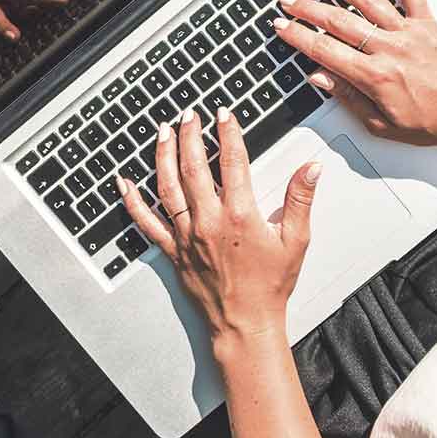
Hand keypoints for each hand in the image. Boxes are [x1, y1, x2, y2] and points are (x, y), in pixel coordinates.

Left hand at [119, 105, 322, 343]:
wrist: (245, 323)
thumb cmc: (270, 286)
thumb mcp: (296, 240)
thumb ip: (301, 199)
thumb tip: (311, 168)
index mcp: (241, 215)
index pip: (232, 161)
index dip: (228, 132)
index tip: (224, 114)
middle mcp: (210, 221)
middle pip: (194, 167)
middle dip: (190, 135)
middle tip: (189, 115)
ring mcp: (187, 235)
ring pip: (168, 186)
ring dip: (163, 155)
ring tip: (164, 132)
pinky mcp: (174, 250)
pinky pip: (147, 222)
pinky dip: (133, 201)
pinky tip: (125, 183)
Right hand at [270, 0, 436, 158]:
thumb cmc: (436, 123)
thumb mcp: (383, 124)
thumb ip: (348, 99)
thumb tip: (321, 79)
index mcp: (374, 76)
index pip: (324, 50)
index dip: (297, 36)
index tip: (282, 26)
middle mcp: (389, 48)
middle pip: (338, 21)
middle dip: (307, 8)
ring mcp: (409, 31)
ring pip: (367, 0)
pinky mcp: (429, 23)